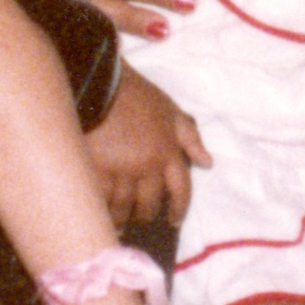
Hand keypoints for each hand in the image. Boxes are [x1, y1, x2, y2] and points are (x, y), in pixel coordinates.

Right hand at [86, 73, 209, 228]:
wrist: (101, 83)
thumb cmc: (137, 95)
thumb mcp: (170, 111)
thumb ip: (190, 138)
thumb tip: (207, 162)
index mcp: (168, 152)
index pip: (181, 190)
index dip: (179, 208)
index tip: (175, 220)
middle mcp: (147, 165)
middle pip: (150, 203)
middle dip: (147, 214)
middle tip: (142, 217)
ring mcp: (121, 169)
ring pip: (124, 206)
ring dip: (123, 217)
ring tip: (119, 221)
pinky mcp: (97, 169)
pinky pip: (102, 199)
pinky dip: (102, 209)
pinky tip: (101, 212)